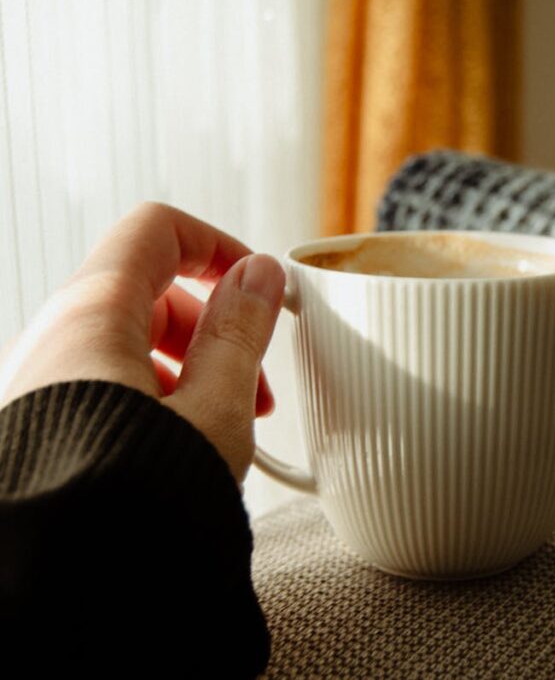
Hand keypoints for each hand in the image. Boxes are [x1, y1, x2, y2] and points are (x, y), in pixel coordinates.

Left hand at [0, 202, 284, 482]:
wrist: (61, 583)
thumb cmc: (134, 498)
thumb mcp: (216, 406)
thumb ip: (242, 331)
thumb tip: (259, 273)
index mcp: (94, 314)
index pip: (155, 231)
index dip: (215, 246)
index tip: (255, 284)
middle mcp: (53, 336)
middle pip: (146, 290)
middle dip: (213, 326)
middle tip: (257, 381)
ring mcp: (39, 380)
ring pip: (126, 342)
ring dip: (189, 368)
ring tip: (225, 427)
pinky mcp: (37, 420)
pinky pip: (102, 382)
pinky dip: (153, 396)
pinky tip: (182, 448)